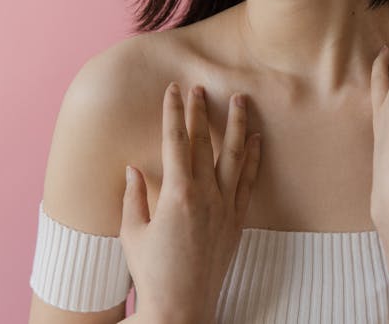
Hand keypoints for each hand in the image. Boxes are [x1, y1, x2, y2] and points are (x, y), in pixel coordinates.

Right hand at [119, 82, 261, 322]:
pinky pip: (248, 181)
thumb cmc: (151, 272)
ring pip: (233, 156)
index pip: (175, 142)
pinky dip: (253, 158)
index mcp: (176, 194)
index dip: (173, 113)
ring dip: (237, 125)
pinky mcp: (237, 220)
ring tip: (241, 100)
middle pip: (204, 142)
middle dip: (201, 111)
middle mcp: (205, 195)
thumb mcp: (132, 233)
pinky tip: (256, 139)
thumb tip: (134, 169)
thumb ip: (134, 197)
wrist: (182, 307)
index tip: (174, 90)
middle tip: (201, 87)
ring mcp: (225, 207)